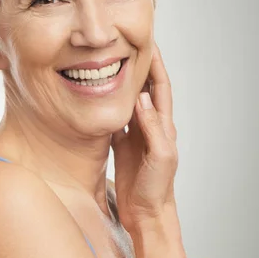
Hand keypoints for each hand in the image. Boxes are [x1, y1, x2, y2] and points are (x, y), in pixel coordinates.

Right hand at [111, 41, 178, 230]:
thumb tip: (141, 98)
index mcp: (163, 126)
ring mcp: (134, 135)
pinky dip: (105, 107)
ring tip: (108, 65)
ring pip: (126, 102)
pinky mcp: (120, 145)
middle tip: (124, 47)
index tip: (148, 43)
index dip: (156, 65)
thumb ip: (152, 127)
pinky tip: (95, 98)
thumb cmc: (158, 188)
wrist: (145, 213)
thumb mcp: (160, 156)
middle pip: (143, 89)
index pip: (160, 87)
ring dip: (120, 84)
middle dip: (136, 67)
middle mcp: (149, 126)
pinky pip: (112, 121)